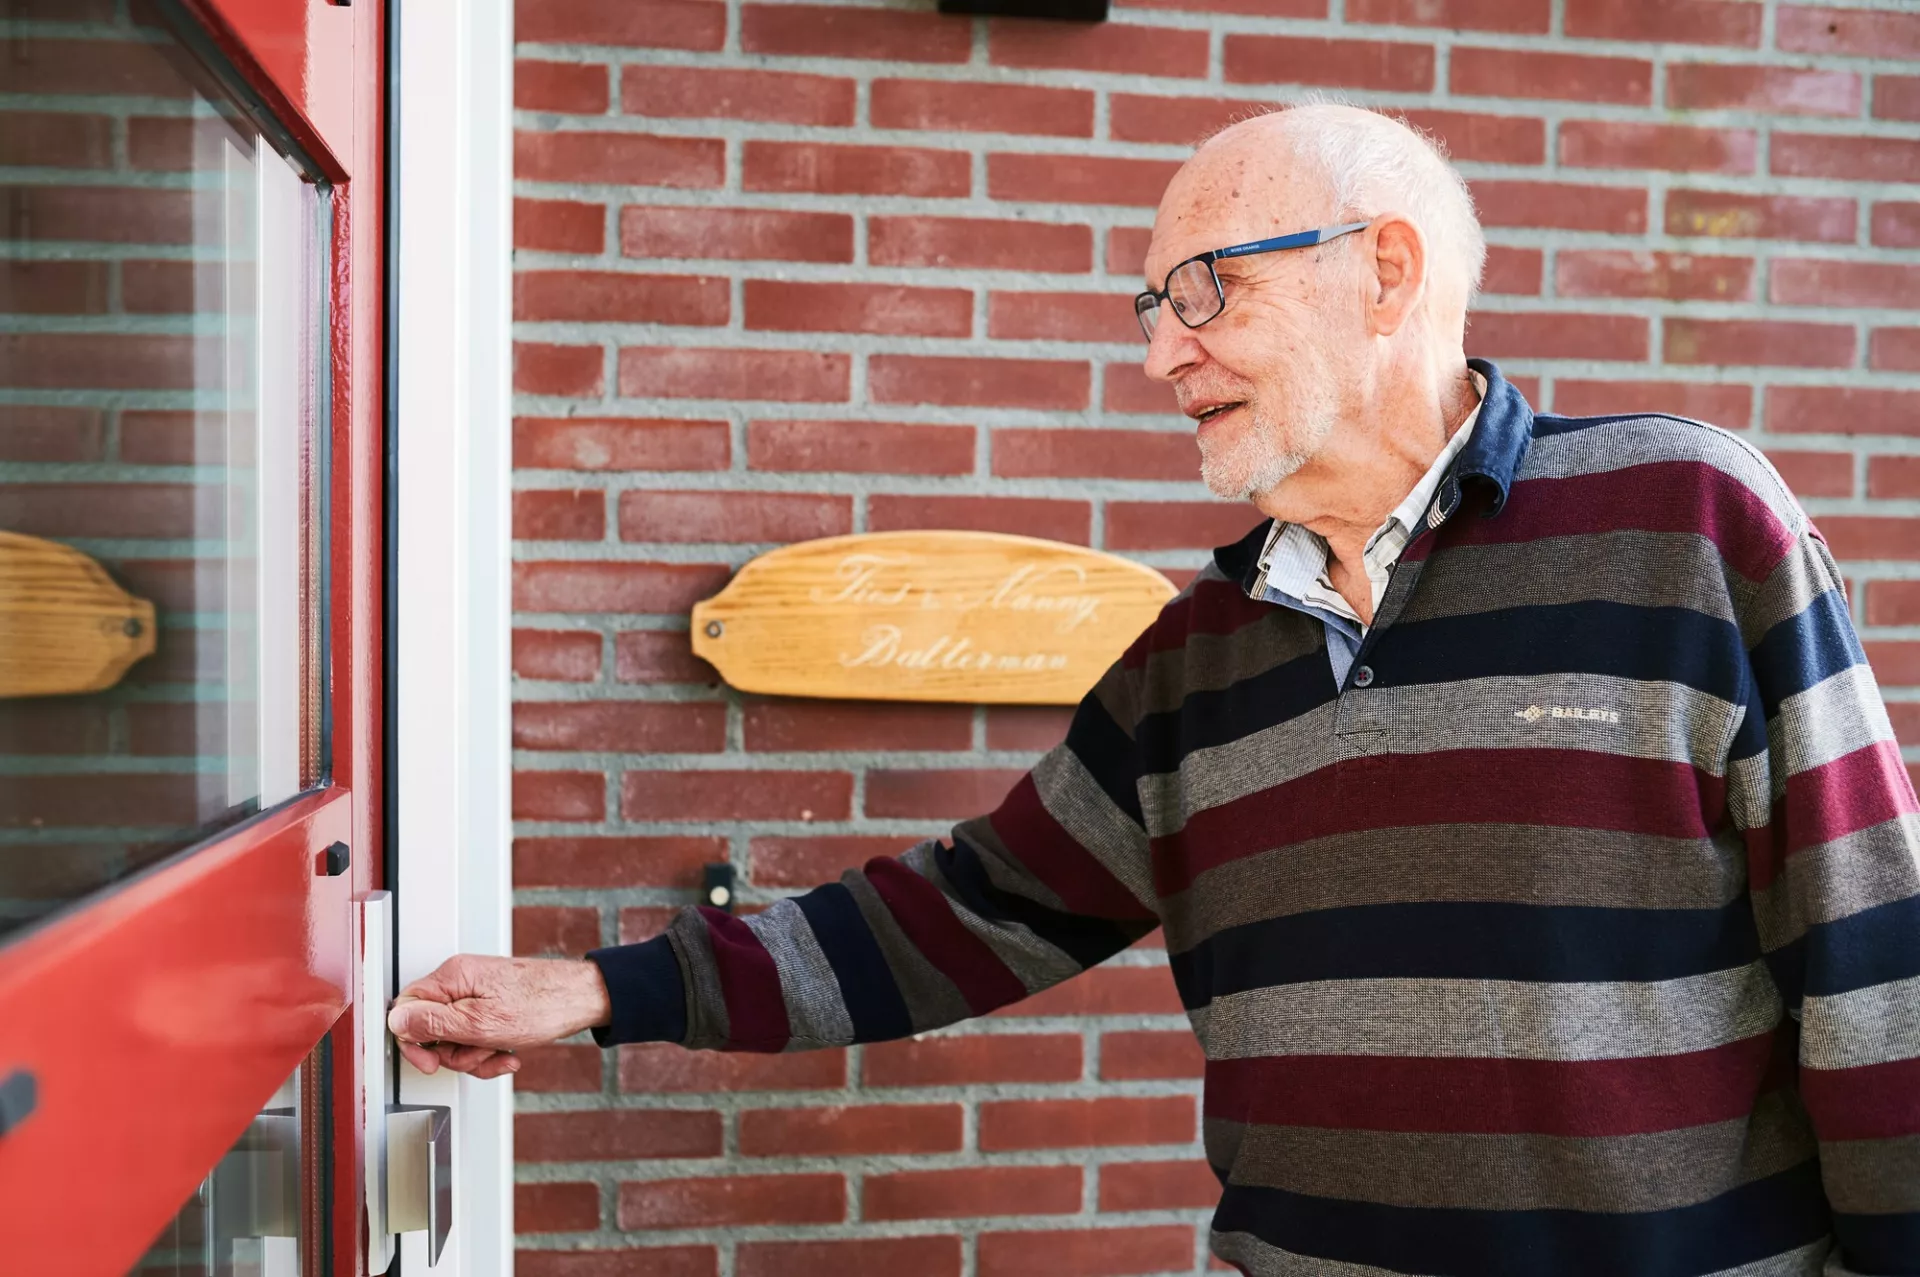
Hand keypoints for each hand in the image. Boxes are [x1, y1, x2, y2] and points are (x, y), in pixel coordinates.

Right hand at [387, 954, 611, 1078]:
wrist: (583, 999)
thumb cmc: (542, 1004)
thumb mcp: (480, 1024)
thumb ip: (434, 1023)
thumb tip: (396, 1020)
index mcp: (452, 977)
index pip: (407, 1009)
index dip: (414, 1042)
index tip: (430, 1062)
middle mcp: (461, 981)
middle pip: (431, 1028)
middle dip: (453, 1052)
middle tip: (476, 1055)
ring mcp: (477, 993)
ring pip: (455, 1037)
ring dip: (475, 1055)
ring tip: (499, 1052)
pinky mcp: (492, 1005)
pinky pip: (476, 1035)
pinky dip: (489, 1050)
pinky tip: (508, 1054)